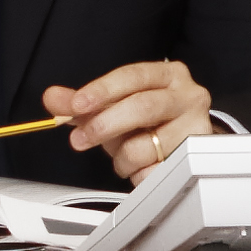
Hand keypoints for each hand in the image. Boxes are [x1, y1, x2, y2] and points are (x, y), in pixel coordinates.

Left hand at [48, 61, 210, 182]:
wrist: (184, 141)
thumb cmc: (150, 120)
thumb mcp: (115, 107)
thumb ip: (82, 103)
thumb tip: (53, 98)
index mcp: (167, 75)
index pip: (132, 76)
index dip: (102, 90)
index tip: (76, 104)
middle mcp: (188, 96)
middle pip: (142, 107)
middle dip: (104, 125)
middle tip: (80, 138)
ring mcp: (195, 127)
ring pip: (146, 147)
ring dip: (123, 158)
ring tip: (123, 156)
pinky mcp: (196, 158)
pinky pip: (155, 172)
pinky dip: (139, 174)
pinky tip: (141, 166)